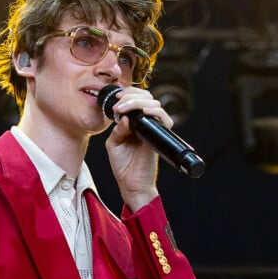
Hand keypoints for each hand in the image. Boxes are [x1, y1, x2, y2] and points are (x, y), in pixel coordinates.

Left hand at [104, 87, 173, 211]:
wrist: (130, 184)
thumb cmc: (122, 166)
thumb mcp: (113, 143)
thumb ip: (118, 129)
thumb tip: (125, 116)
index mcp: (135, 123)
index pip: (137, 100)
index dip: (128, 94)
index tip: (116, 98)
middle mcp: (145, 124)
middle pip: (147, 98)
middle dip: (131, 95)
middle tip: (118, 102)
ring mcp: (153, 129)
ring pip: (154, 104)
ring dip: (138, 102)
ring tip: (123, 108)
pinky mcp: (159, 136)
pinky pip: (164, 119)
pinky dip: (155, 112)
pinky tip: (143, 112)